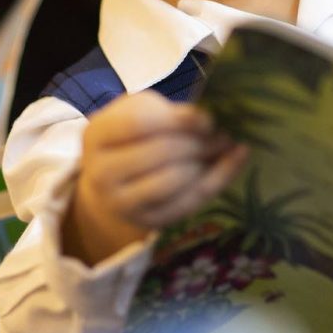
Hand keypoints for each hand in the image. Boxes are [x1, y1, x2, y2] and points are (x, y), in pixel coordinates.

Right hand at [65, 92, 248, 264]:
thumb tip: (205, 121)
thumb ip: (170, 112)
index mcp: (97, 135)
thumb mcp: (142, 111)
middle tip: (221, 134)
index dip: (179, 120)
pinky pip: (189, 203)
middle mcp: (101, 173)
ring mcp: (121, 203)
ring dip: (207, 161)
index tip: (206, 119)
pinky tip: (235, 161)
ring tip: (222, 146)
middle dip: (198, 142)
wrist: (115, 179)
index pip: (138, 124)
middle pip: (159, 153)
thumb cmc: (132, 135)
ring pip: (174, 182)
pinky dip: (218, 180)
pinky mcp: (146, 222)